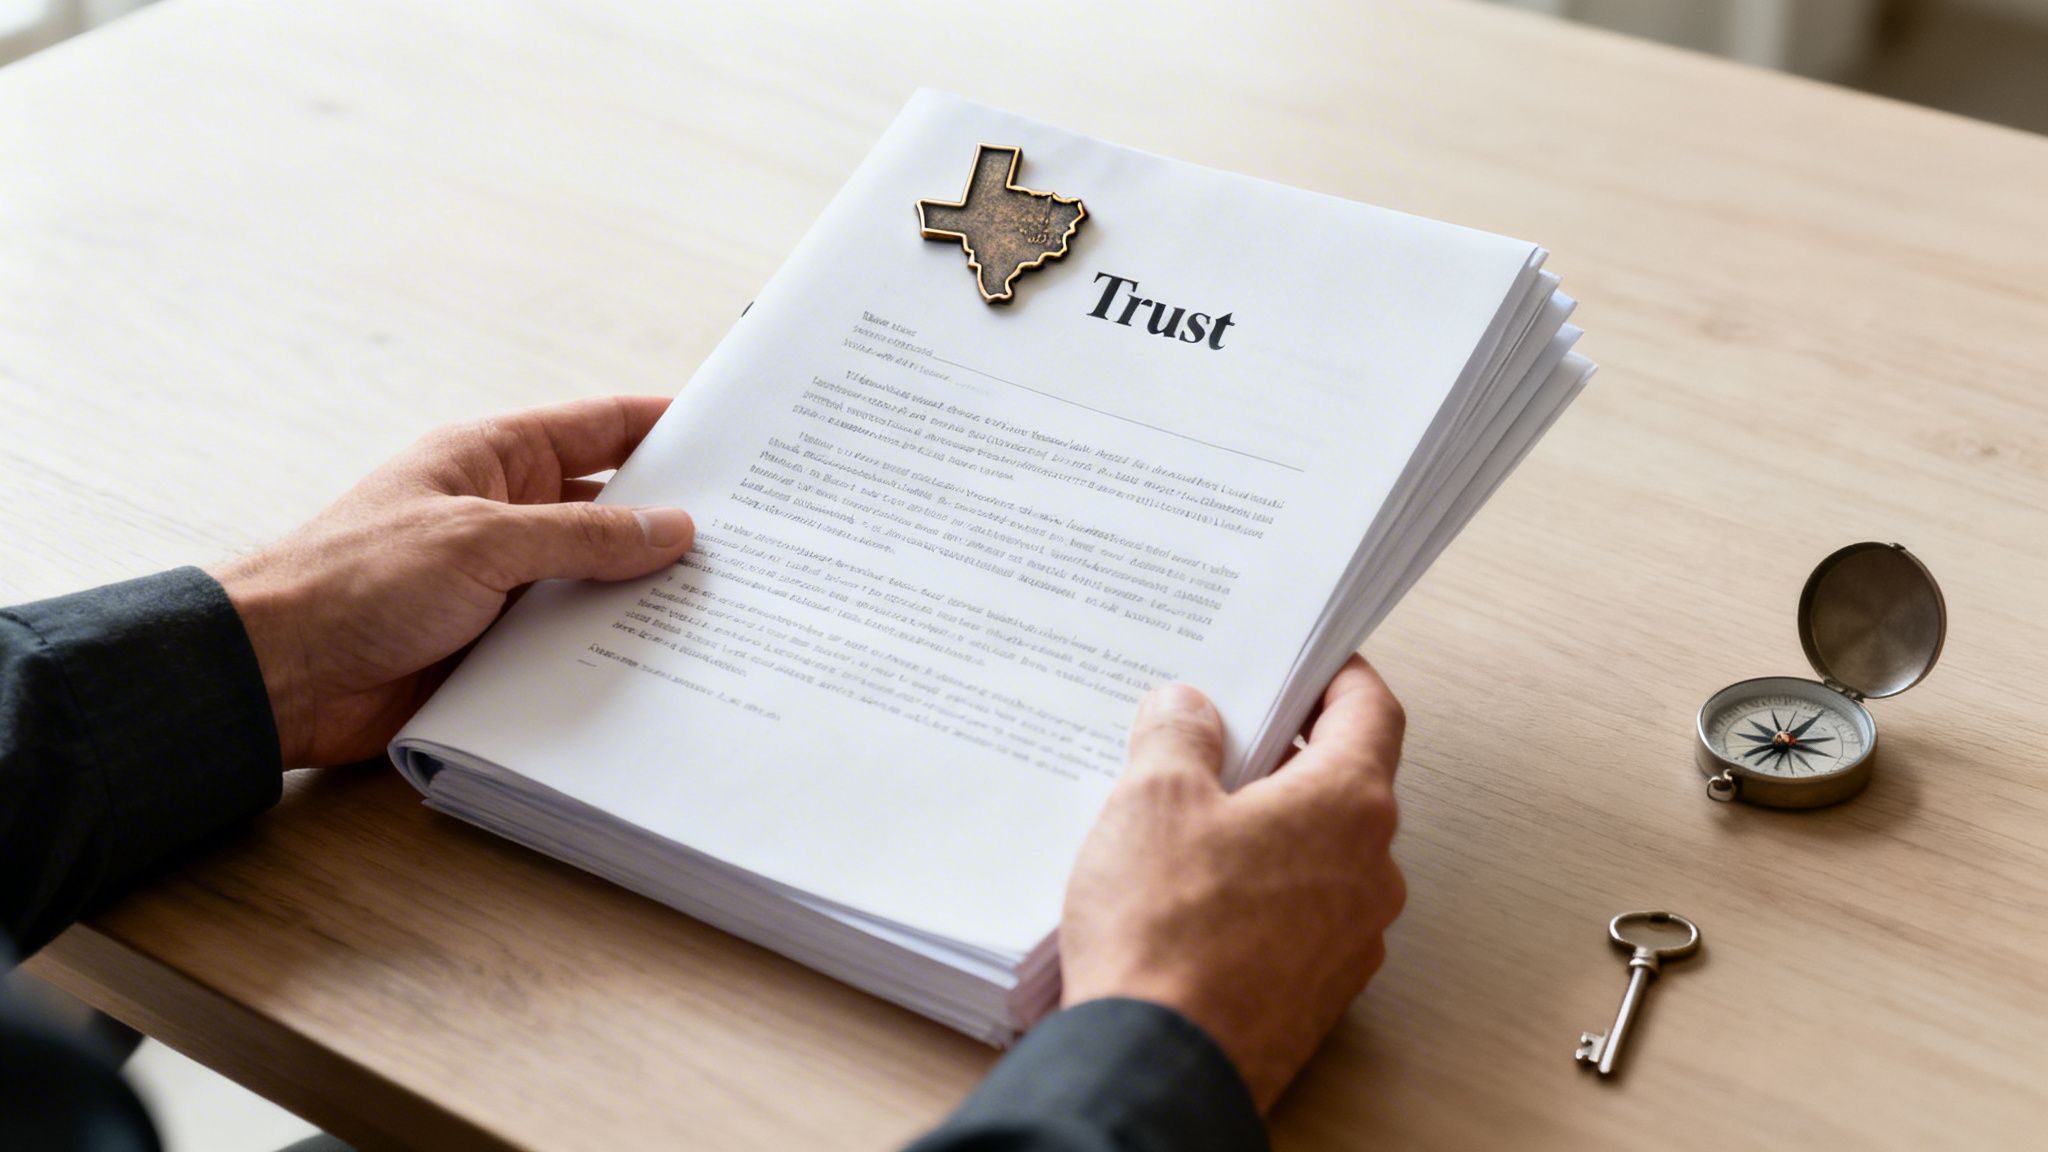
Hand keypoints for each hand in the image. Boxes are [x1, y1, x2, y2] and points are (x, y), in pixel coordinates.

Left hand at [210, 396, 693, 767]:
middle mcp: (504, 516)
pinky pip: (571, 642)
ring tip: (729, 605)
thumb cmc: (355, 581)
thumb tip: (675, 528)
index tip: (736, 435)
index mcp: (492, 460)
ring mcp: (502, 585)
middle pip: (610, 508)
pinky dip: (612, 651)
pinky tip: (667, 665)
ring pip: (597, 581)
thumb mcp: (481, 542)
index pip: (599, 428)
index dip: (666, 425)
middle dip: (674, 521)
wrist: (277, 675)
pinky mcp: (497, 648)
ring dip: (645, 595)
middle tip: (756, 535)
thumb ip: (583, 534)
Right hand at [1059, 655, 1405, 1110]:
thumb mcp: (1153, 799)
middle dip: (1285, 754)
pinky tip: (1192, 897)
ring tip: (1188, 824)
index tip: (1312, 663)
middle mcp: (1370, 872)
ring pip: (1320, 855)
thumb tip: (1188, 709)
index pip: (1373, 712)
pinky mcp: (1316, 991)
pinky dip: (1260, 893)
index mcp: (1348, 806)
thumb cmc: (1167, 935)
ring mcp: (1351, 939)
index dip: (1340, 676)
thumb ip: (1177, 735)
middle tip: (1220, 738)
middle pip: (1344, 783)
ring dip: (1269, 829)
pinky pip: (1300, 917)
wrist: (1160, 1064)